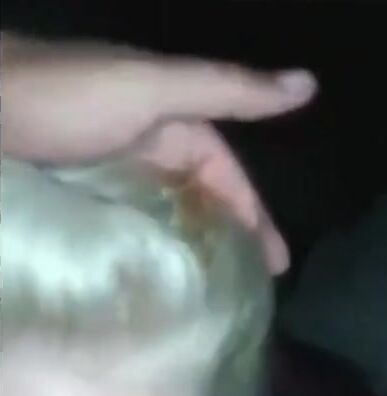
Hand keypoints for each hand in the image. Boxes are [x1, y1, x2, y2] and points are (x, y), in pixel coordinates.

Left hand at [0, 32, 317, 273]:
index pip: (225, 176)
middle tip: (249, 294)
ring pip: (163, 223)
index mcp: (167, 124)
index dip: (254, 217)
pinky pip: (124, 236)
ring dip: (188, 256)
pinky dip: (145, 259)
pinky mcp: (75, 205)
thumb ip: (226, 90)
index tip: (275, 267)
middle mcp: (141, 152)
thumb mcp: (150, 89)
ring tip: (209, 302)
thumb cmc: (59, 96)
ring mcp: (106, 180)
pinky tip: (155, 288)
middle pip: (198, 204)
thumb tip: (309, 85)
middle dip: (227, 244)